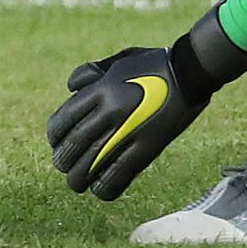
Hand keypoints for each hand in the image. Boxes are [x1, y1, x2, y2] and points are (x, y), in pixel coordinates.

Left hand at [47, 45, 205, 200]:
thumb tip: (71, 89)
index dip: (54, 137)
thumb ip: (92, 73)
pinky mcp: (147, 149)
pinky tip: (101, 187)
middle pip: (71, 147)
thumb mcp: (120, 59)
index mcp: (101, 89)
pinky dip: (104, 188)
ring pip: (87, 168)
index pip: (61, 122)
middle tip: (66, 164)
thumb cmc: (156, 63)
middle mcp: (110, 112)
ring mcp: (129, 132)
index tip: (58, 142)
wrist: (192, 71)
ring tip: (79, 181)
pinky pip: (116, 178)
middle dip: (63, 160)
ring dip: (78, 179)